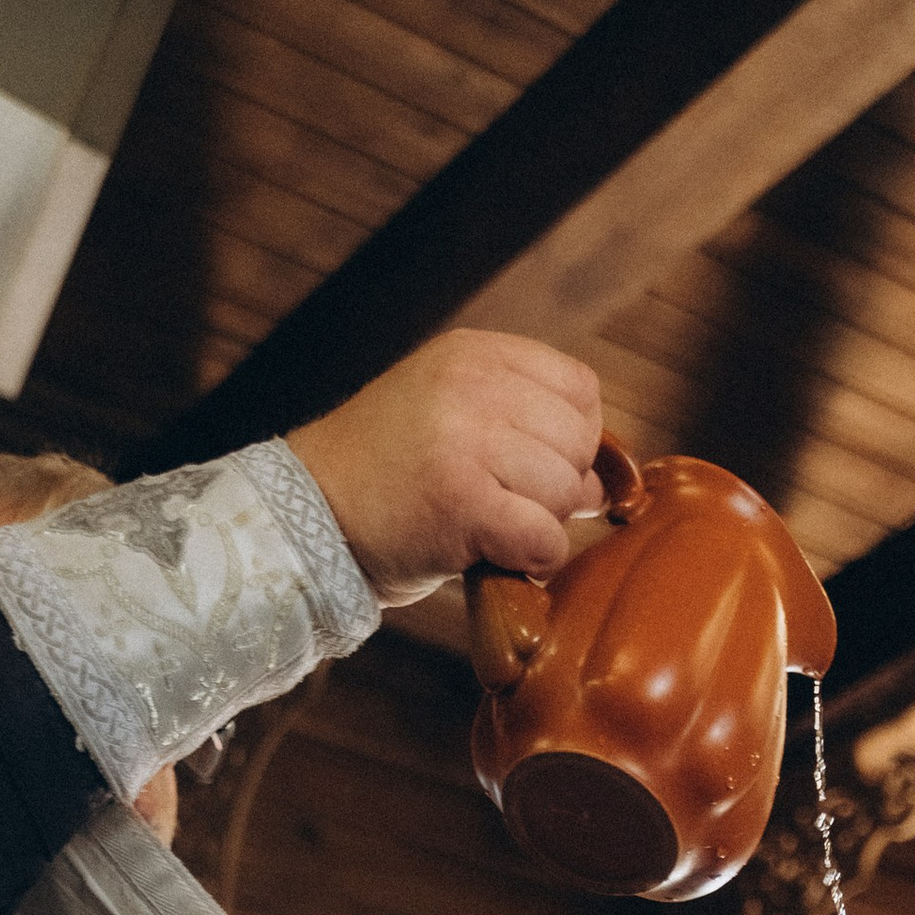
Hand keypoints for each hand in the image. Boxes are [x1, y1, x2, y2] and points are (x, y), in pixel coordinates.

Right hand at [286, 331, 606, 603]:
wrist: (308, 515)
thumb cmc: (388, 479)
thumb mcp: (450, 417)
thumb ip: (524, 428)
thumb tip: (606, 482)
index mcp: (473, 355)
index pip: (580, 388)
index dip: (576, 439)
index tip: (538, 469)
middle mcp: (471, 386)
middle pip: (578, 441)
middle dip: (558, 486)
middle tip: (508, 505)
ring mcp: (465, 440)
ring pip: (565, 491)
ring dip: (541, 525)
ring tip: (491, 527)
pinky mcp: (461, 500)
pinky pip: (543, 537)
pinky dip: (532, 560)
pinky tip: (496, 554)